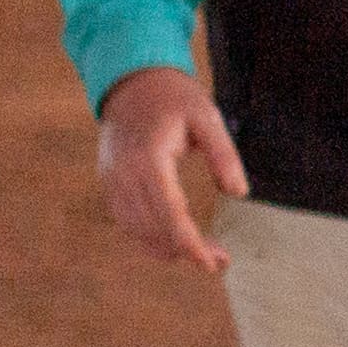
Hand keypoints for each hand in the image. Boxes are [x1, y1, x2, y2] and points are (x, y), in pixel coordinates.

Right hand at [94, 66, 248, 271]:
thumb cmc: (173, 98)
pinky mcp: (108, 183)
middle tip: (219, 261)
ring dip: (167, 248)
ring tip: (203, 255)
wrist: (132, 82)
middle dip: (185, 250)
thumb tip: (239, 192)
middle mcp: (123, 175)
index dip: (189, 243)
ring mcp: (111, 181)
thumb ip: (224, 154)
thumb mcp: (207, 117)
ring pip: (136, 229)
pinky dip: (147, 237)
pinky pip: (125, 220)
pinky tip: (172, 246)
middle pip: (153, 227)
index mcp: (149, 158)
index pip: (169, 213)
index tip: (211, 263)